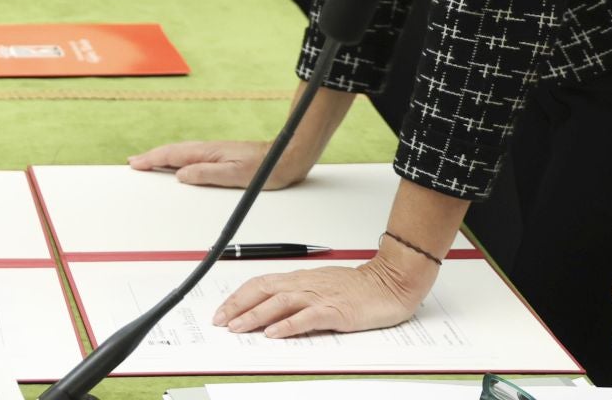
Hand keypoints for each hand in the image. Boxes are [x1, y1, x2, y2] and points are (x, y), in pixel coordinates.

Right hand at [126, 140, 307, 189]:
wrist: (286, 158)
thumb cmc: (265, 169)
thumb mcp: (235, 175)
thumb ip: (207, 174)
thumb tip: (181, 175)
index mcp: (208, 153)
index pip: (173, 155)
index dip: (152, 159)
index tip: (135, 163)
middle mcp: (208, 150)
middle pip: (173, 152)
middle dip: (151, 156)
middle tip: (134, 162)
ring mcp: (214, 152)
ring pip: (180, 154)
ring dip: (162, 157)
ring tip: (148, 162)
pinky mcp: (220, 157)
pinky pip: (190, 157)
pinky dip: (176, 160)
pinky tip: (176, 165)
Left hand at [215, 251, 431, 336]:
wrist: (391, 282)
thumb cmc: (358, 287)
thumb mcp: (321, 287)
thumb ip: (299, 295)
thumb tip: (272, 310)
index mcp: (300, 279)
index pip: (261, 284)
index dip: (239, 297)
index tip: (222, 310)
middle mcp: (305, 284)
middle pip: (264, 290)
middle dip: (238, 306)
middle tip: (220, 321)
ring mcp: (320, 296)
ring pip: (280, 302)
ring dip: (256, 315)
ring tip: (238, 327)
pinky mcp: (337, 310)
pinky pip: (308, 317)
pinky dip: (289, 325)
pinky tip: (274, 332)